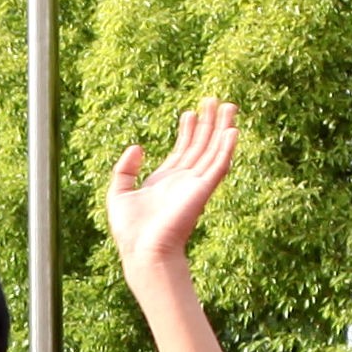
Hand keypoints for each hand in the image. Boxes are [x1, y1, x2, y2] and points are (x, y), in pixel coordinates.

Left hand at [105, 102, 238, 277]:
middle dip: (208, 123)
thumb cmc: (131, 231)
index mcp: (166, 180)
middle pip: (201, 146)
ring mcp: (195, 185)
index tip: (191, 112)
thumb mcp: (119, 193)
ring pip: (213, 151)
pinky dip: (226, 148)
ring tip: (228, 106)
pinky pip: (218, 166)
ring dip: (221, 129)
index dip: (187, 130)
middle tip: (215, 100)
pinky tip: (232, 131)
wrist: (143, 251)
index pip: (182, 150)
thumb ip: (125, 169)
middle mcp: (183, 181)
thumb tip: (138, 147)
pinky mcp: (203, 191)